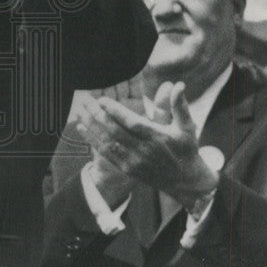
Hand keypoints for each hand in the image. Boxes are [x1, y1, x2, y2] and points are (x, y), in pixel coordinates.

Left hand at [75, 82, 218, 210]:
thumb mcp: (187, 126)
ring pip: (107, 142)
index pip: (132, 123)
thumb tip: (177, 85)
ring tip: (79, 112)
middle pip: (115, 131)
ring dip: (91, 126)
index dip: (116, 111)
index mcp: (157, 137)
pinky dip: (93, 140)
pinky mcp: (127, 169)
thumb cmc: (186, 149)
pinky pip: (106, 153)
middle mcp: (144, 150)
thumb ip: (179, 105)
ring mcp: (134, 161)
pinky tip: (82, 128)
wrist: (185, 181)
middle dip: (98, 115)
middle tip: (86, 101)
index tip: (102, 100)